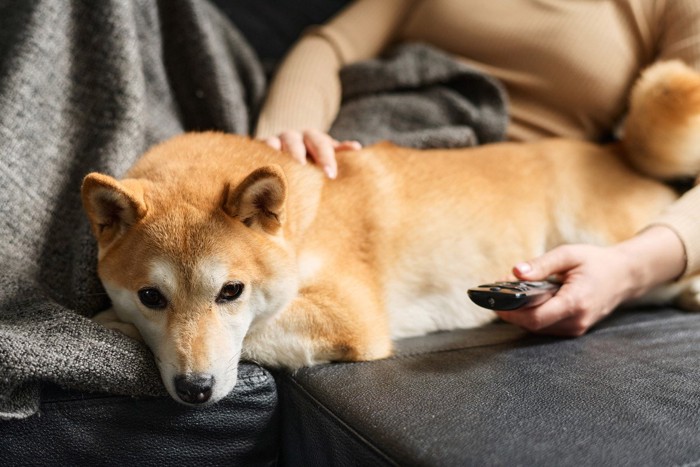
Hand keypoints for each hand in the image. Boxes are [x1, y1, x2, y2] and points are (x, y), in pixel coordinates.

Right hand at [262, 129, 361, 178]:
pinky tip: (263, 169)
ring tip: (281, 169)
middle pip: (296, 141)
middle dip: (300, 155)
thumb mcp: (325, 156)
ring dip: (278, 154)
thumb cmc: (311, 159)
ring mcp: (274, 140)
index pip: (321, 144)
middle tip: (304, 169)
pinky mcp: (259, 148)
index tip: (331, 175)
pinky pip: (259, 149)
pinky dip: (261, 156)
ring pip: (275, 142)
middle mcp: (293, 136)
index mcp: (312, 137)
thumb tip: (357, 148)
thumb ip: (339, 153)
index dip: (326, 158)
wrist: (284, 153)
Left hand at [495, 245, 634, 336]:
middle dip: (511, 310)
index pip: (536, 317)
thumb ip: (541, 264)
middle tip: (496, 292)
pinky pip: (545, 326)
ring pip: (537, 327)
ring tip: (508, 293)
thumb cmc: (596, 262)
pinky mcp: (574, 329)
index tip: (495, 301)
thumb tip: (515, 272)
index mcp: (575, 302)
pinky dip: (532, 314)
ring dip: (520, 313)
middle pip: (533, 324)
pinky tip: (525, 300)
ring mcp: (576, 328)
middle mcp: (576, 320)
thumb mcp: (569, 254)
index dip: (512, 312)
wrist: (625, 275)